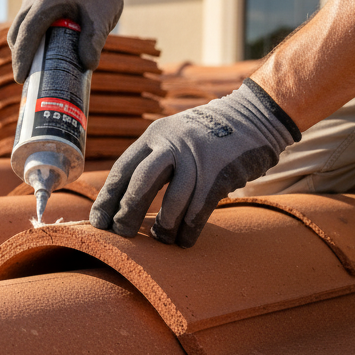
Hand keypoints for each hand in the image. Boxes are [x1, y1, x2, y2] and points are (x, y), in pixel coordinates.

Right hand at [7, 0, 131, 81]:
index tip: (20, 78)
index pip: (27, 32)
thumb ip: (94, 41)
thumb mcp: (102, 17)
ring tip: (33, 69)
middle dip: (19, 57)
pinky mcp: (34, 0)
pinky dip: (29, 39)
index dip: (21, 57)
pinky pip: (25, 23)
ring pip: (18, 28)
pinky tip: (40, 54)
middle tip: (26, 80)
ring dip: (23, 49)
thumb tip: (88, 66)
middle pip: (16, 32)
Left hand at [90, 80, 297, 247]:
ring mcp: (198, 156)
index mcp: (155, 135)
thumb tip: (125, 201)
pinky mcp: (222, 171)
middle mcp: (173, 143)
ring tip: (160, 240)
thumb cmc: (207, 135)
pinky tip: (184, 240)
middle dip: (127, 211)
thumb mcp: (173, 136)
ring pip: (173, 198)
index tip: (98, 222)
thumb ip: (152, 160)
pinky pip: (200, 206)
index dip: (108, 198)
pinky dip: (190, 227)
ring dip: (164, 224)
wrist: (256, 114)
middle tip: (120, 234)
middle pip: (141, 182)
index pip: (122, 169)